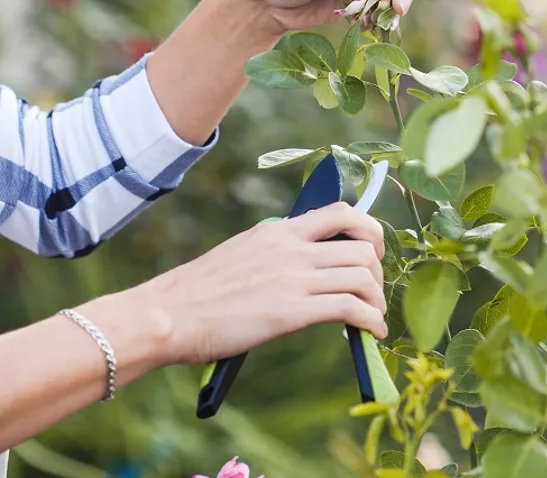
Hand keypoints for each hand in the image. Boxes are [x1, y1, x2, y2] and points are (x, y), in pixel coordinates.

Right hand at [132, 203, 388, 365]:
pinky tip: (372, 333)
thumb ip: (275, 253)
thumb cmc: (198, 293)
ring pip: (363, 277)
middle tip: (373, 294)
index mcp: (279, 232)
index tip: (373, 252)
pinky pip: (351, 309)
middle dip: (378, 273)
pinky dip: (372, 321)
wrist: (168, 314)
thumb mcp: (242, 253)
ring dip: (378, 300)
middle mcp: (292, 249)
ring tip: (374, 317)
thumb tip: (303, 265)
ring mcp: (293, 279)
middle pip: (362, 248)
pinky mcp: (291, 312)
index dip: (369, 231)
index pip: (341, 213)